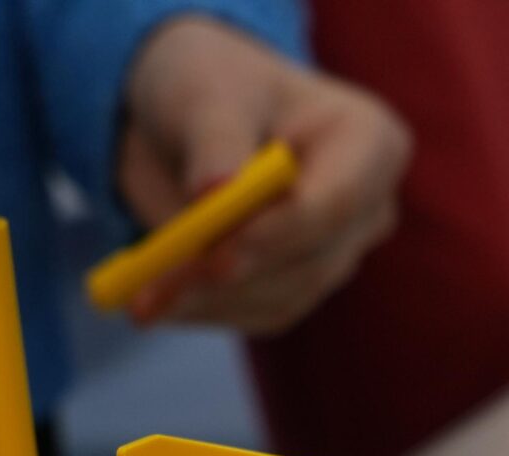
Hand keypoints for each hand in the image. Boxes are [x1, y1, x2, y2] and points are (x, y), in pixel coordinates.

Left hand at [116, 17, 409, 334]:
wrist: (191, 118)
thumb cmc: (210, 86)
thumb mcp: (207, 93)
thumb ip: (215, 141)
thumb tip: (215, 192)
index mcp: (369, 142)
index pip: (337, 202)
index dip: (277, 234)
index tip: (213, 254)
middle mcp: (367, 207)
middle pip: (311, 262)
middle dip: (230, 277)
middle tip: (155, 287)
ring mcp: (337, 254)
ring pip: (282, 297)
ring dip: (208, 302)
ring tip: (139, 294)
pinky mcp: (299, 288)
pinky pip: (257, 314)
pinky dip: (204, 311)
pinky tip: (157, 299)